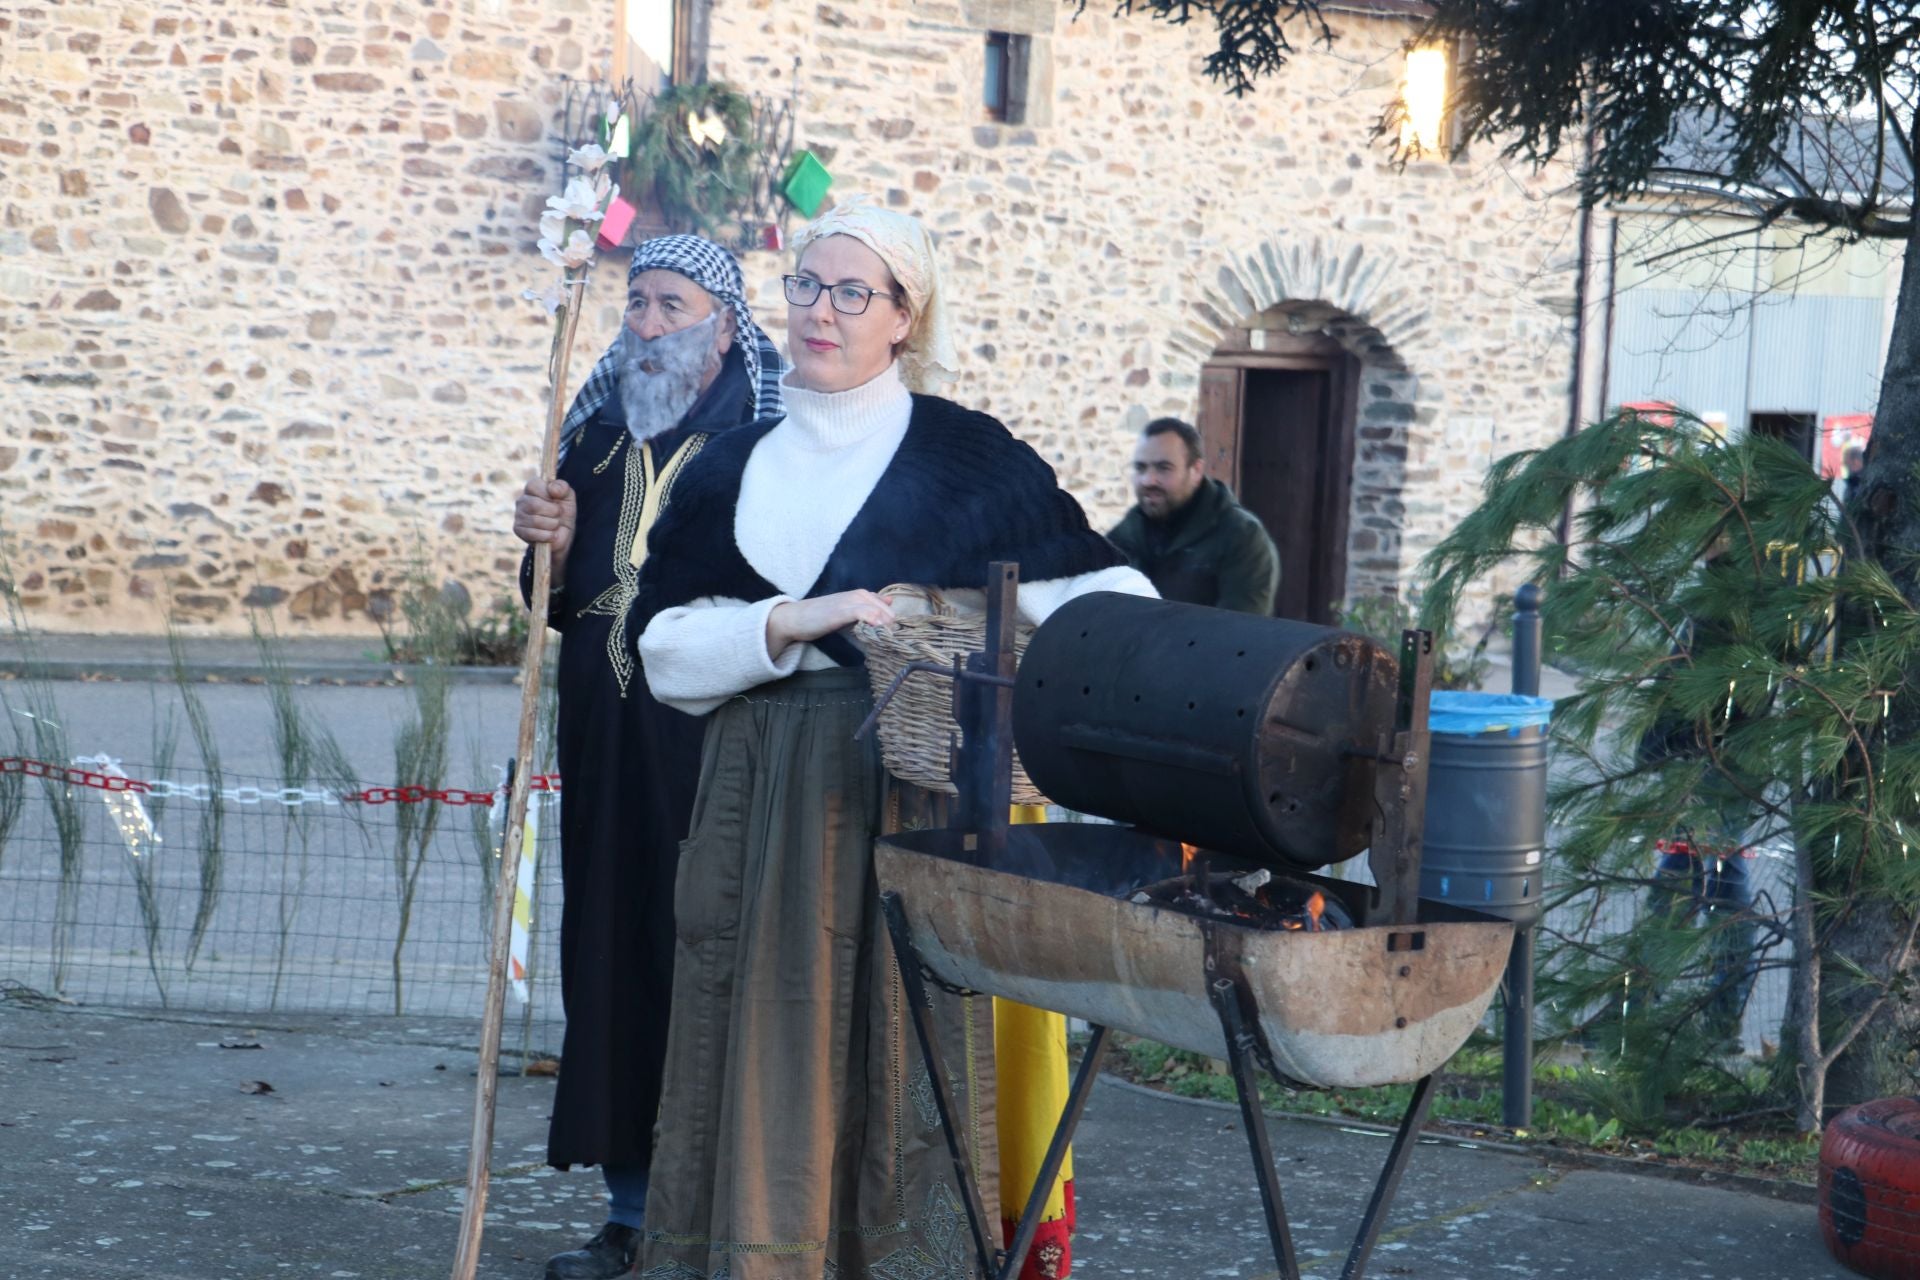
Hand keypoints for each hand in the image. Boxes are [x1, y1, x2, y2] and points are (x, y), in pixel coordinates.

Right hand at [513, 478, 576, 571]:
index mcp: (532, 488)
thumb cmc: (563, 512)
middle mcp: (522, 500)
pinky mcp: (518, 530)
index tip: (556, 499)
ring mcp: (518, 515)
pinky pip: (532, 533)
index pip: (533, 485)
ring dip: (552, 524)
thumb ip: (563, 488)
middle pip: (534, 505)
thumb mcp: (568, 497)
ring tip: (555, 525)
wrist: (563, 534)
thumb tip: (552, 489)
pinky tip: (552, 535)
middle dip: (553, 512)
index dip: (547, 494)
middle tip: (558, 514)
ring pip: (535, 520)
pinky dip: (547, 535)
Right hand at [767, 590, 895, 656]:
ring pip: (880, 612)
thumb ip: (866, 607)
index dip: (892, 625)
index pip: (887, 609)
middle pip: (888, 612)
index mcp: (861, 595)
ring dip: (887, 628)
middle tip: (888, 645)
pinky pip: (867, 614)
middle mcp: (859, 595)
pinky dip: (876, 622)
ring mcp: (851, 601)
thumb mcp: (846, 611)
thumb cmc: (820, 617)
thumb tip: (889, 601)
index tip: (891, 640)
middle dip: (892, 629)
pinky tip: (878, 633)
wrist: (796, 618)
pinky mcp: (843, 610)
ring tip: (886, 643)